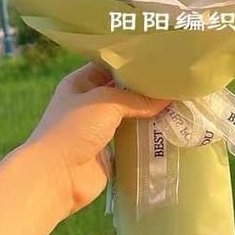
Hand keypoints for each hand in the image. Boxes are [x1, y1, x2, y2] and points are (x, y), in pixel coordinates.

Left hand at [28, 63, 168, 215]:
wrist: (56, 176)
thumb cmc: (74, 129)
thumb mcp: (105, 102)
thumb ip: (136, 98)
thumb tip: (167, 98)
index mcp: (81, 83)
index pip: (110, 66)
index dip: (132, 63)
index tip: (159, 58)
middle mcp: (89, 103)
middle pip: (122, 91)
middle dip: (145, 89)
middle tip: (175, 81)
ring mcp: (98, 129)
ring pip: (129, 115)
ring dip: (149, 113)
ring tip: (178, 103)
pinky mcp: (108, 152)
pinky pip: (131, 139)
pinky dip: (147, 135)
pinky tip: (169, 128)